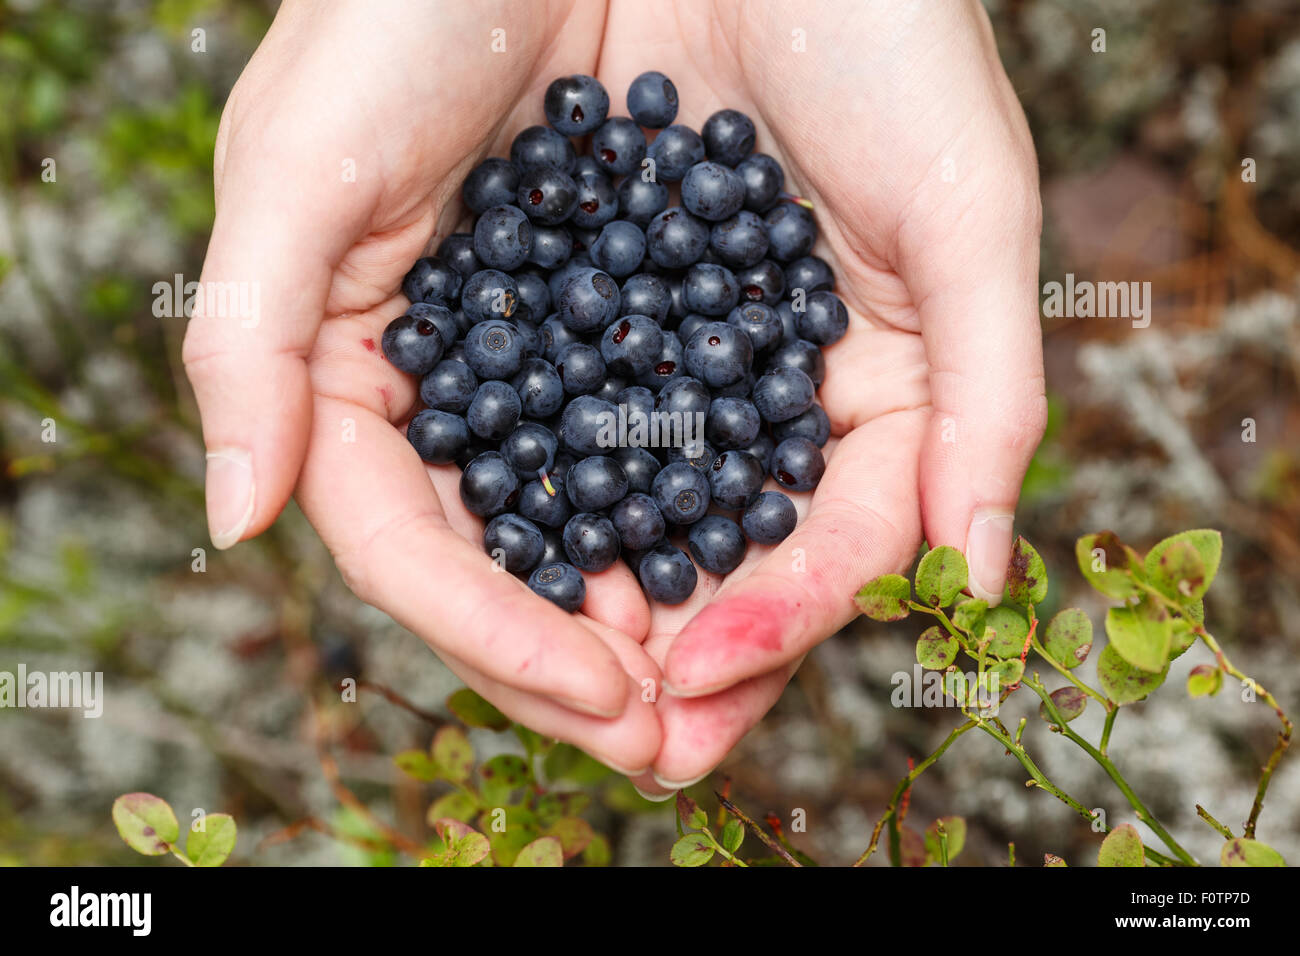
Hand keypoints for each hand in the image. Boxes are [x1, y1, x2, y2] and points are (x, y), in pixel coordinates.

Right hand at [182, 0, 663, 774]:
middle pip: (525, 557)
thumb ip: (251, 347)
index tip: (591, 693)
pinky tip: (774, 568)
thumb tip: (234, 522)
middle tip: (671, 743)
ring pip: (619, 519)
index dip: (491, 632)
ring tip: (731, 690)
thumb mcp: (294, 163)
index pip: (416, 542)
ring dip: (675, 614)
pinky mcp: (677, 311)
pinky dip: (735, 509)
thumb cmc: (401, 9)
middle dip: (593, 660)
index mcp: (366, 369)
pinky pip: (704, 432)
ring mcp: (576, 353)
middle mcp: (475, 381)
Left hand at [596, 0, 1046, 796]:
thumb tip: (982, 582)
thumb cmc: (885, 32)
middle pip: (714, 557)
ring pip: (617, 519)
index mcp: (863, 387)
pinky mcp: (550, 312)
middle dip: (673, 655)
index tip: (709, 676)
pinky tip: (500, 562)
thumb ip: (989, 398)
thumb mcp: (967, 206)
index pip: (828, 542)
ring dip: (586, 611)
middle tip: (632, 738)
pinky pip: (528, 429)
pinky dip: (518, 504)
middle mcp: (750, 391)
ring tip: (562, 684)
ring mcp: (652, 358)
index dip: (779, 620)